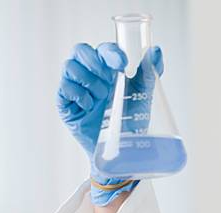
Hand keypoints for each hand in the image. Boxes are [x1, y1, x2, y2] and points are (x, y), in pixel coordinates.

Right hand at [56, 42, 163, 205]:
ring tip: (102, 96)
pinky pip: (64, 88)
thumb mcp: (142, 97)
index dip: (110, 51)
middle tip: (110, 78)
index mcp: (108, 71)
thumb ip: (149, 73)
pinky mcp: (66, 104)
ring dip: (88, 79)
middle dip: (96, 62)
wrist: (121, 153)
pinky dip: (78, 94)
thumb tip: (156, 51)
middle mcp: (90, 76)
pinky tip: (90, 105)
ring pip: (70, 66)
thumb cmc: (131, 123)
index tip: (123, 63)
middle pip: (81, 51)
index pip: (103, 50)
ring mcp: (76, 89)